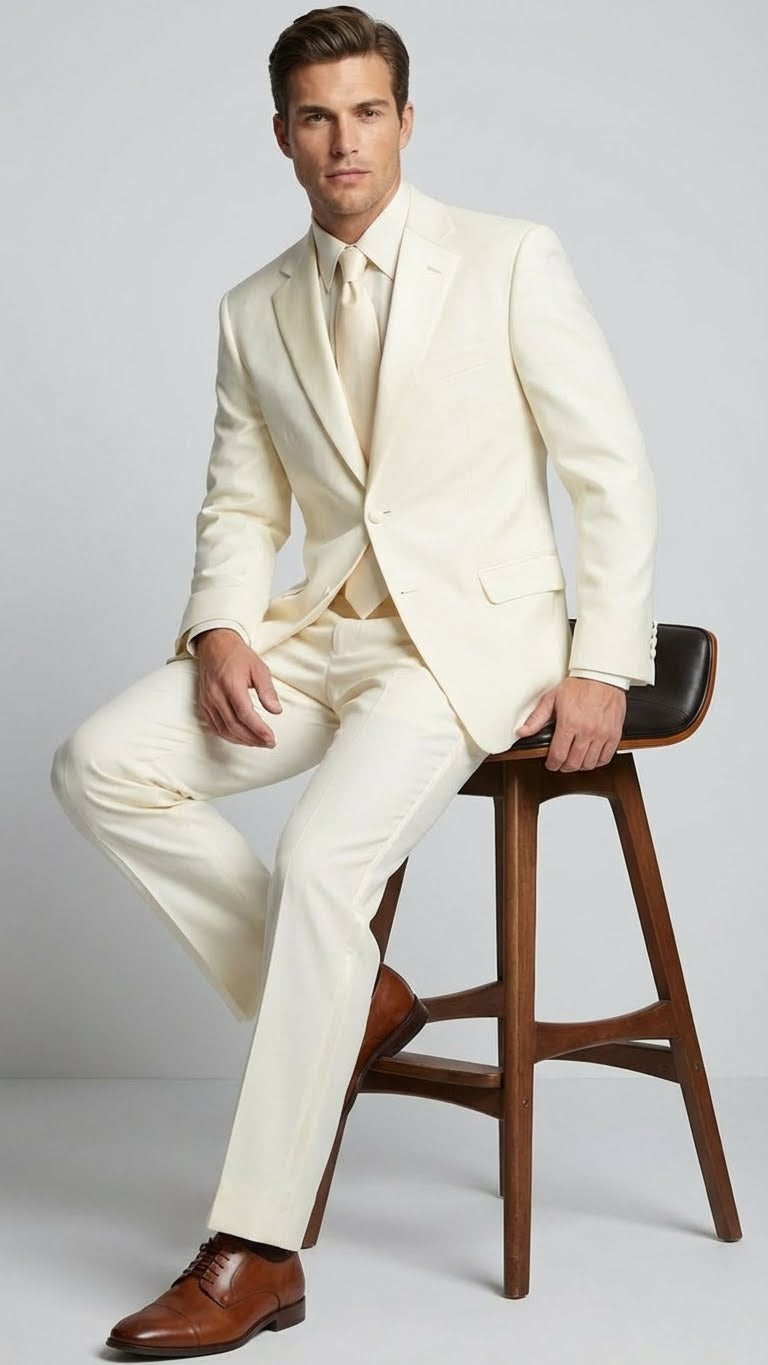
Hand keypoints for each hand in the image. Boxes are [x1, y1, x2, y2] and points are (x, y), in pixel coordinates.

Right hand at [195, 629, 281, 747]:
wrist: (215, 645)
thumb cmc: (238, 656)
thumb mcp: (259, 668)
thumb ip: (267, 690)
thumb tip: (276, 711)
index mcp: (231, 685)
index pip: (245, 715)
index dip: (259, 730)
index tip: (271, 738)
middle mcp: (216, 695)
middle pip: (234, 726)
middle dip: (253, 739)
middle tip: (268, 743)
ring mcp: (208, 701)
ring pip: (223, 730)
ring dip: (242, 740)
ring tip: (258, 743)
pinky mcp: (203, 704)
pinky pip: (214, 726)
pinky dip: (228, 736)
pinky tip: (241, 738)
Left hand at [515, 676, 625, 770]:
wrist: (602, 675)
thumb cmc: (579, 685)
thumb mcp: (552, 698)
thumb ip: (536, 718)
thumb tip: (522, 731)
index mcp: (569, 723)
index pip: (558, 755)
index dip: (552, 764)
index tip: (551, 764)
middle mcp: (587, 731)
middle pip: (574, 763)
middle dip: (564, 767)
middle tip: (561, 764)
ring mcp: (602, 734)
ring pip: (590, 763)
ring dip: (580, 766)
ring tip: (575, 761)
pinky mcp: (615, 734)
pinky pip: (606, 757)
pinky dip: (597, 762)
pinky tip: (591, 758)